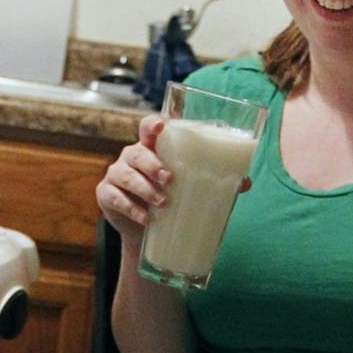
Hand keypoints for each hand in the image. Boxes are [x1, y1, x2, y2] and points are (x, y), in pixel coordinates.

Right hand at [95, 112, 250, 242]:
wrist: (145, 228)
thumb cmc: (171, 196)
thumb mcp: (191, 186)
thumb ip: (216, 181)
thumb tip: (245, 182)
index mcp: (153, 148)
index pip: (149, 127)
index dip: (153, 124)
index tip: (162, 125)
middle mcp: (132, 156)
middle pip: (137, 152)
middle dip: (153, 164)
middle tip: (170, 179)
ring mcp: (117, 174)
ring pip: (126, 174)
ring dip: (144, 188)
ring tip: (163, 202)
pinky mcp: (107, 194)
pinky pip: (116, 197)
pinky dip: (132, 208)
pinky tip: (146, 218)